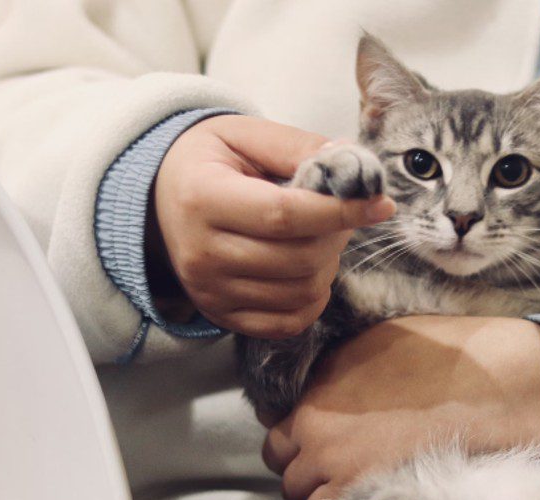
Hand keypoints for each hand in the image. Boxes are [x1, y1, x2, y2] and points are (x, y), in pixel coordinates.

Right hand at [150, 115, 395, 338]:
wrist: (159, 197)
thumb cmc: (209, 161)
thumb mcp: (245, 135)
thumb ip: (298, 147)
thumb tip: (355, 167)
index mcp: (203, 198)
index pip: (285, 215)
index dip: (340, 212)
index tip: (380, 204)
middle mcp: (201, 252)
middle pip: (298, 259)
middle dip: (335, 236)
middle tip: (338, 214)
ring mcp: (209, 290)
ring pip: (299, 292)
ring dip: (327, 265)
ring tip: (317, 237)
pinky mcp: (220, 315)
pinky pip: (287, 323)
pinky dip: (312, 301)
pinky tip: (309, 271)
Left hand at [262, 316, 539, 499]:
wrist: (494, 386)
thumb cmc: (447, 357)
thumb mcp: (376, 342)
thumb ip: (336, 372)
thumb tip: (319, 389)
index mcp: (317, 386)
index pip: (275, 426)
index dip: (298, 436)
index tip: (322, 440)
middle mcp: (316, 426)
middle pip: (283, 464)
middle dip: (305, 466)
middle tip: (340, 466)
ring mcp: (336, 465)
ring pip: (300, 497)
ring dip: (321, 494)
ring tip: (358, 487)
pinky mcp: (362, 495)